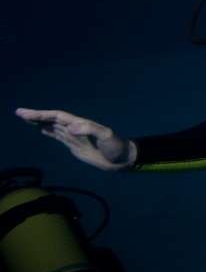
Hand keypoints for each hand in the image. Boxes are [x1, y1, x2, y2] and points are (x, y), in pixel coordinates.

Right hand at [15, 108, 137, 170]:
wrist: (121, 159)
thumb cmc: (116, 146)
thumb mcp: (106, 136)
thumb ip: (90, 130)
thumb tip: (70, 127)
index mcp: (81, 123)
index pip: (58, 116)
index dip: (42, 114)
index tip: (27, 114)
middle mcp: (75, 127)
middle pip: (52, 119)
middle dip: (36, 116)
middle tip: (19, 113)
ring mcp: (74, 136)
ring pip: (53, 126)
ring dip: (40, 122)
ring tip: (25, 118)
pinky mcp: (75, 145)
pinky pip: (58, 136)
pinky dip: (48, 131)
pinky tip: (40, 129)